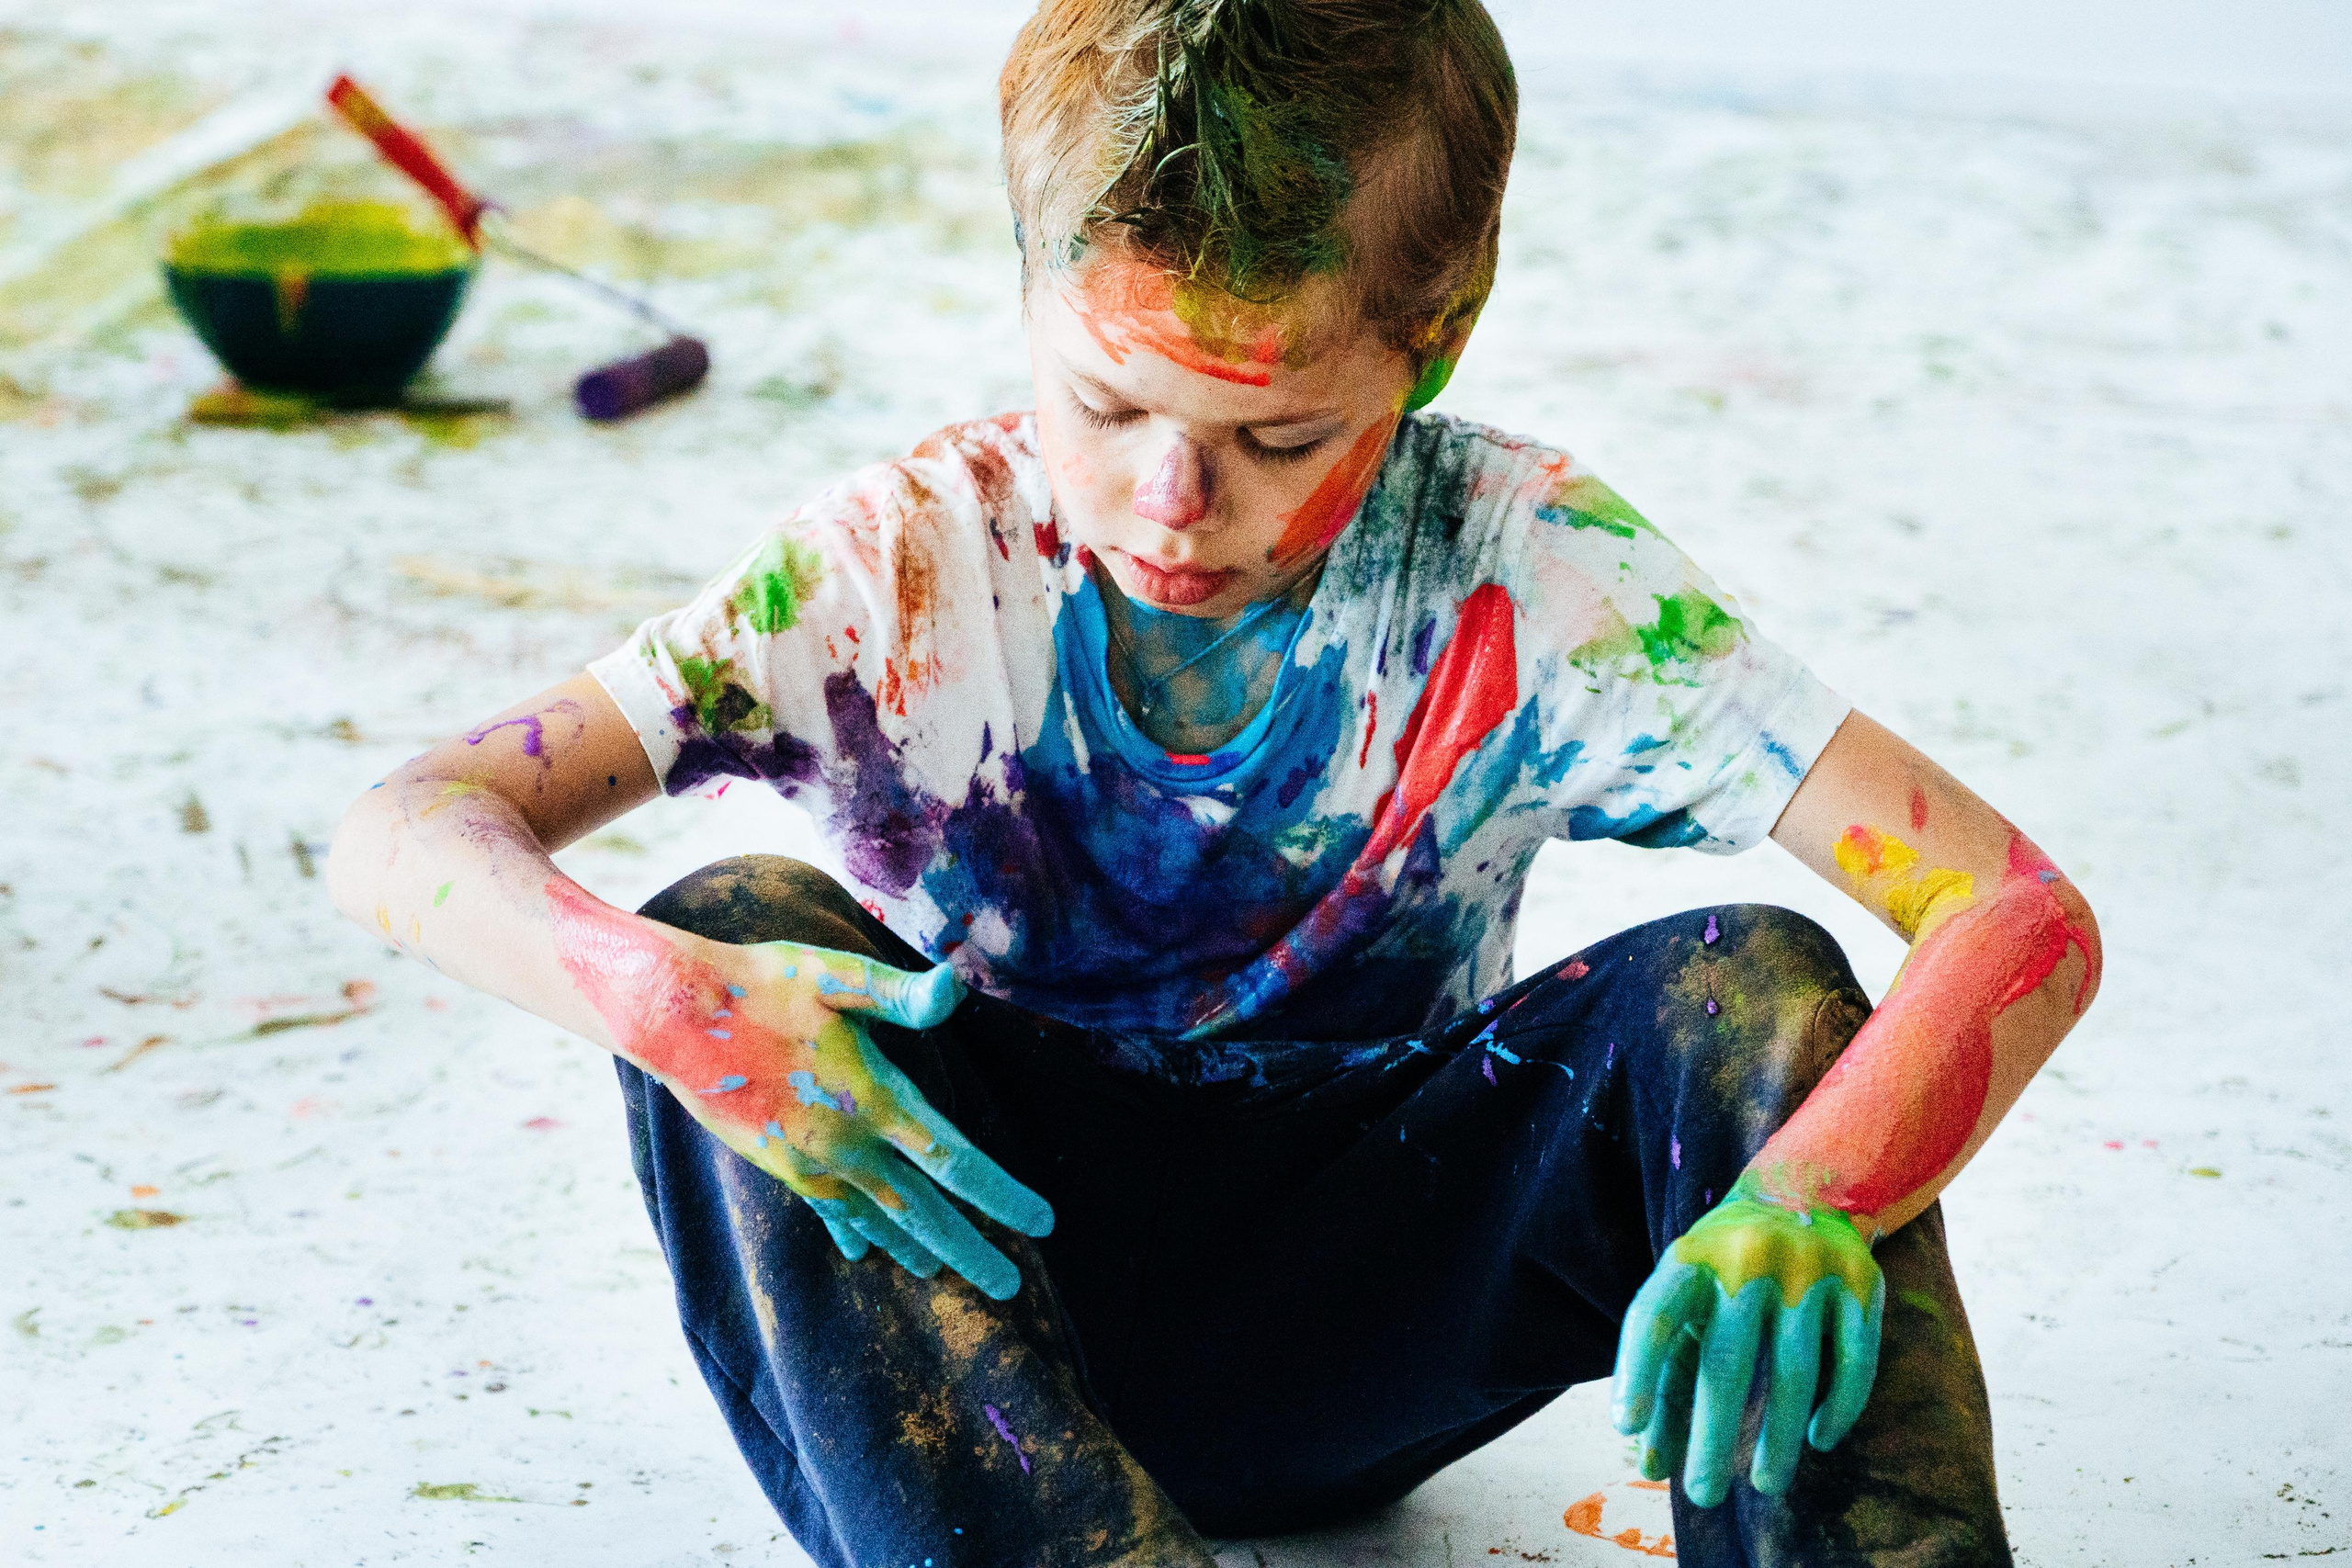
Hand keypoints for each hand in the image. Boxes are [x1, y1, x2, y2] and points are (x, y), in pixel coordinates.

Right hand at [568, 905, 1053, 1299]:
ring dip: (916, 1248)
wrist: (671, 1016)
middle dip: (969, 1251)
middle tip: (1010, 1289)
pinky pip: (829, 1210)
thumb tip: (955, 984)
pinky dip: (855, 1231)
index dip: (1001, 1195)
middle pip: (922, 1211)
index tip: (1042, 1225)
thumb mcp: (835, 975)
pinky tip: (864, 1251)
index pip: (953, 1160)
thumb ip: (899, 993)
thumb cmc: (760, 983)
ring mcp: (809, 1161)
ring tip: (944, 1273)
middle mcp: (845, 1143)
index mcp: (873, 1098)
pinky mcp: (778, 1162)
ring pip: (876, 1219)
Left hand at [1609, 1173, 1882, 1504]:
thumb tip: (1647, 1464)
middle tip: (1703, 1493)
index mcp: (1690, 1259)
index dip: (1637, 1372)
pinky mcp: (1861, 1283)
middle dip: (1713, 1437)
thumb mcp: (1686, 1303)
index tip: (1623, 1426)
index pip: (1654, 1316)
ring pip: (1795, 1373)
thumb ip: (1663, 1380)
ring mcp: (1808, 1270)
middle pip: (1727, 1364)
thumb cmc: (1725, 1269)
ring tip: (1766, 1484)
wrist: (1804, 1189)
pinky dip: (1839, 1408)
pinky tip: (1819, 1439)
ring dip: (1779, 1439)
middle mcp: (1746, 1259)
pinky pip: (1854, 1361)